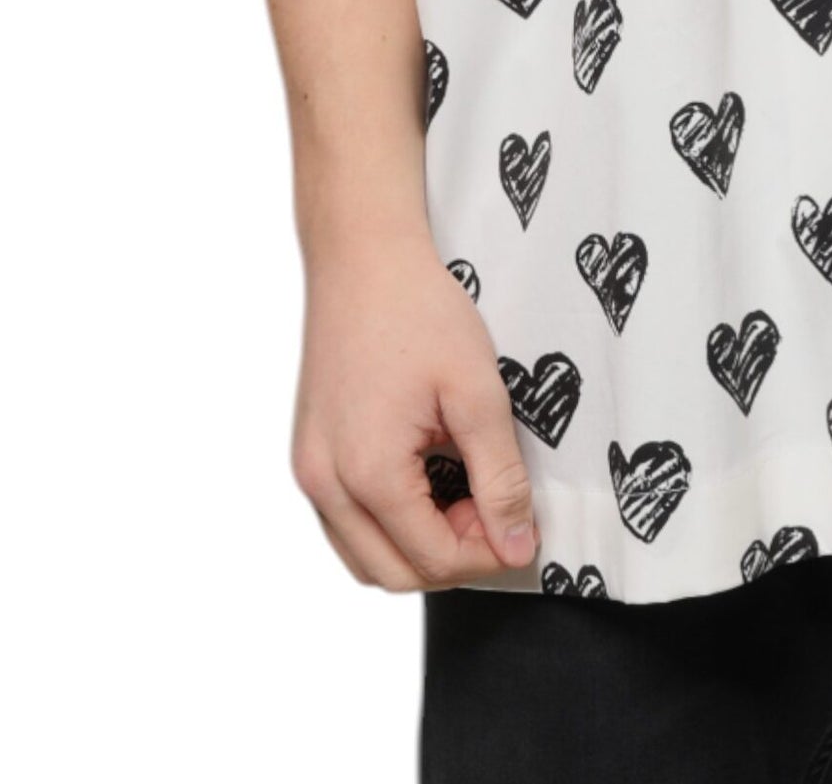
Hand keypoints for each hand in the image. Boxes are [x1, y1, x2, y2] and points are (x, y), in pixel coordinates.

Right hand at [289, 233, 537, 590]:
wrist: (363, 259)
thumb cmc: (419, 312)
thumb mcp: (477, 391)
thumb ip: (500, 477)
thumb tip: (517, 544)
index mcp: (367, 473)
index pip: (432, 561)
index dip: (487, 554)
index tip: (523, 525)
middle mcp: (325, 484)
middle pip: (393, 573)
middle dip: (453, 556)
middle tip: (495, 507)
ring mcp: (309, 471)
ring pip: (364, 556)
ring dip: (418, 546)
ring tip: (464, 493)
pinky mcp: (308, 455)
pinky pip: (346, 523)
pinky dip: (388, 524)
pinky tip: (427, 482)